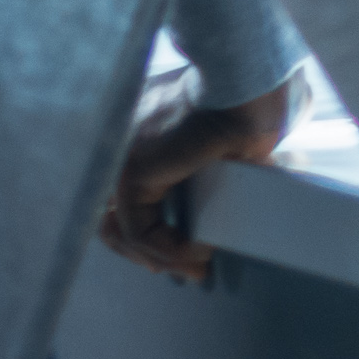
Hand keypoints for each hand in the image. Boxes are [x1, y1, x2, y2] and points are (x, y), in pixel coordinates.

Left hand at [98, 74, 295, 284]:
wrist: (246, 90)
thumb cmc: (243, 102)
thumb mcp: (218, 136)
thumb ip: (202, 160)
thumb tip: (217, 187)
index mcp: (137, 130)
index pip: (125, 192)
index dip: (150, 226)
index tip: (182, 248)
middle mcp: (118, 143)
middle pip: (113, 214)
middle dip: (148, 250)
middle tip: (185, 268)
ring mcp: (119, 158)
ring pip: (121, 230)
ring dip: (160, 256)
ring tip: (195, 267)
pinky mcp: (131, 175)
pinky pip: (141, 233)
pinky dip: (170, 251)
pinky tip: (198, 255)